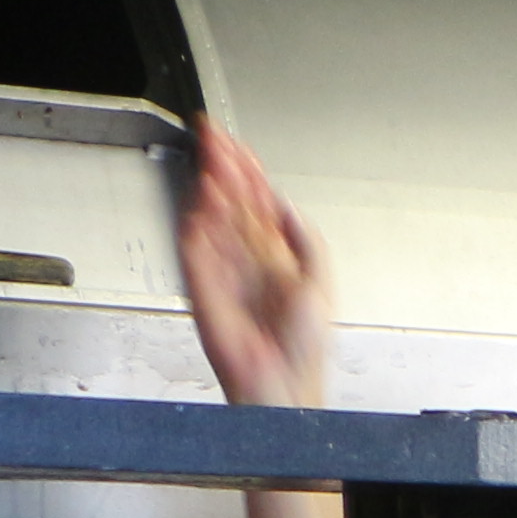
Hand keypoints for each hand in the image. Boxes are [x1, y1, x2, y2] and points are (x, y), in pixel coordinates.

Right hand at [178, 124, 329, 411]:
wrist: (283, 381)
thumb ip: (307, 239)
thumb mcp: (321, 282)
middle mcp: (249, 258)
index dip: (248, 171)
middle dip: (224, 167)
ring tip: (211, 159)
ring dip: (212, 186)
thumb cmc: (305, 346)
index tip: (237, 145)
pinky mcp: (203, 287)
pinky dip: (197, 224)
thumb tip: (286, 204)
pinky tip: (201, 201)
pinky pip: (195, 248)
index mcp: (276, 255)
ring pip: (214, 216)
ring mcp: (223, 268)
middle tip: (213, 136)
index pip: (258, 202)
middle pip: (232, 201)